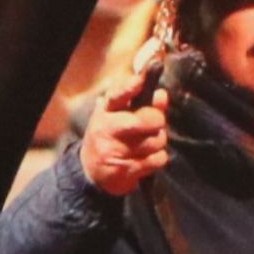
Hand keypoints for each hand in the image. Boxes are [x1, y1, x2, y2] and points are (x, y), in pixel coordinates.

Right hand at [79, 78, 172, 196]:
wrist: (92, 172)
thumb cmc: (110, 137)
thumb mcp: (118, 116)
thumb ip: (143, 104)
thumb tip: (162, 95)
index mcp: (105, 112)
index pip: (117, 95)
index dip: (131, 86)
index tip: (141, 80)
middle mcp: (107, 130)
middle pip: (144, 120)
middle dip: (157, 120)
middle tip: (156, 123)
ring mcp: (115, 151)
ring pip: (155, 140)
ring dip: (158, 142)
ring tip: (146, 144)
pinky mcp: (125, 170)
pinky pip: (157, 159)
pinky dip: (158, 158)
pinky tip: (145, 159)